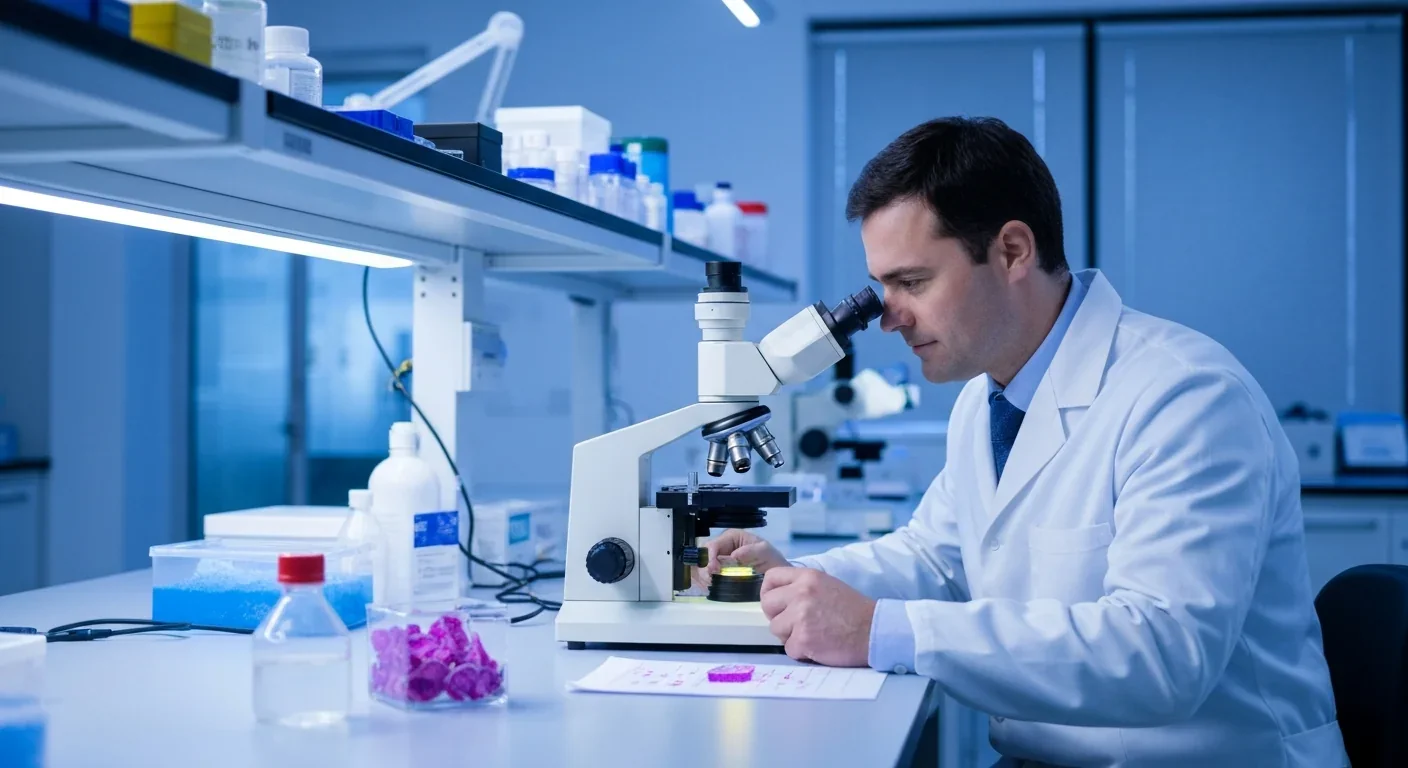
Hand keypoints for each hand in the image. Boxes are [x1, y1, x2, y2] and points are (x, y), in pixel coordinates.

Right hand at [690, 529, 789, 589]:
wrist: (777, 577)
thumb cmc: (772, 560)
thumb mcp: (766, 552)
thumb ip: (752, 551)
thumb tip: (734, 555)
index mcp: (731, 538)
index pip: (713, 545)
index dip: (710, 557)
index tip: (714, 569)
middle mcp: (722, 548)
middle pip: (703, 556)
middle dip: (705, 569)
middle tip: (711, 580)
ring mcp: (718, 561)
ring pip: (701, 567)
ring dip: (704, 577)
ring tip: (712, 585)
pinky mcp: (718, 574)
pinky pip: (704, 577)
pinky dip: (705, 583)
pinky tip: (712, 588)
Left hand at [760, 567, 875, 666]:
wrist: (875, 631)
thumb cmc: (854, 611)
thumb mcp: (827, 585)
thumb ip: (802, 587)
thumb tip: (780, 597)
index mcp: (808, 577)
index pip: (771, 578)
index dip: (769, 592)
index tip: (775, 603)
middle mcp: (802, 593)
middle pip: (767, 604)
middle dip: (778, 616)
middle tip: (795, 624)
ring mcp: (801, 616)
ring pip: (775, 628)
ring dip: (790, 636)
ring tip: (812, 634)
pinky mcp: (804, 638)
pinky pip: (788, 648)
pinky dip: (801, 652)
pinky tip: (818, 645)